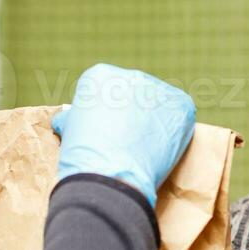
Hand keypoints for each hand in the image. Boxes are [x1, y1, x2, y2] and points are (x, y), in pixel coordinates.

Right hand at [53, 63, 195, 207]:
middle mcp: (130, 75)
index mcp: (100, 76)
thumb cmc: (84, 158)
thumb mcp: (69, 130)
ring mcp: (158, 89)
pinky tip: (161, 148)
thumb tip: (68, 119)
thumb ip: (75, 117)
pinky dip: (174, 132)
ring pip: (158, 105)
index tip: (107, 132)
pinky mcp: (180, 105)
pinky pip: (179, 115)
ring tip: (144, 148)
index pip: (107, 91)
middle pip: (134, 94)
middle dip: (132, 115)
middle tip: (129, 141)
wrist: (111, 175)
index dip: (108, 115)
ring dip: (154, 122)